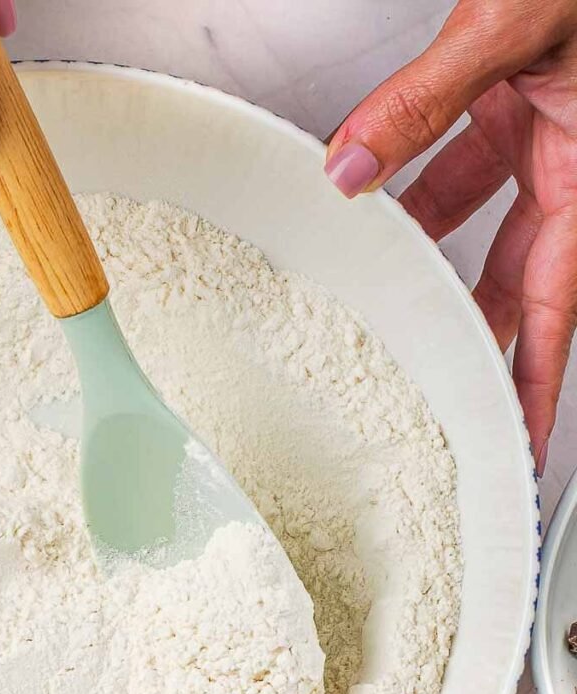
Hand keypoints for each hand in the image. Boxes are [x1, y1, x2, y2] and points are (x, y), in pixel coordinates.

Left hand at [325, 0, 576, 473]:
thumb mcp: (515, 23)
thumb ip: (423, 101)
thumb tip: (348, 167)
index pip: (558, 310)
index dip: (536, 384)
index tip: (516, 444)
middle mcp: (576, 166)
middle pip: (520, 285)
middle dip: (479, 341)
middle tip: (440, 395)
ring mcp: (550, 138)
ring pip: (487, 229)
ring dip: (432, 266)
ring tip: (389, 312)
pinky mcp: (521, 106)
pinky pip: (469, 170)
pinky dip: (422, 191)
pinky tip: (379, 210)